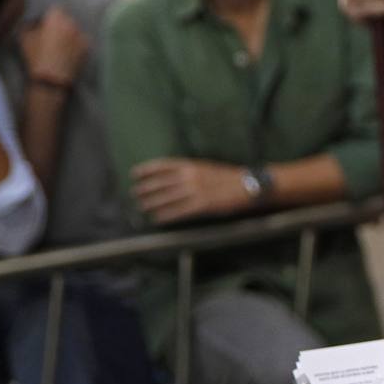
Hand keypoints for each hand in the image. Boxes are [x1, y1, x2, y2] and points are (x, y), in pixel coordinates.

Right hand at [19, 7, 88, 88]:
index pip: (56, 9)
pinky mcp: (89, 48)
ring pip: (76, 30)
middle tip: (54, 37)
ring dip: (71, 35)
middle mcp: (72, 24)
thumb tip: (38, 23)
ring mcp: (82, 36)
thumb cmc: (35, 56)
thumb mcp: (25, 37)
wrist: (51, 79)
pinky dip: (78, 45)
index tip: (47, 25)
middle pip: (68, 19)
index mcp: (56, 18)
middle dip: (62, 25)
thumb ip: (32, 24)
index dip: (51, 17)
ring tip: (62, 47)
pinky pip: (83, 41)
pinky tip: (70, 54)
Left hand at [130, 158, 250, 224]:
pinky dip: (166, 215)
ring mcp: (196, 191)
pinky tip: (157, 219)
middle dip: (146, 188)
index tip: (135, 173)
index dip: (147, 170)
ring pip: (167, 198)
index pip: (163, 165)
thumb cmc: (230, 177)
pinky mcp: (203, 205)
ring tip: (142, 207)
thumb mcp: (208, 168)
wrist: (249, 185)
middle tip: (135, 194)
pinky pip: (179, 211)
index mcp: (192, 165)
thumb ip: (191, 171)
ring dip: (152, 203)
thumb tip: (173, 178)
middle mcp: (191, 176)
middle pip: (161, 182)